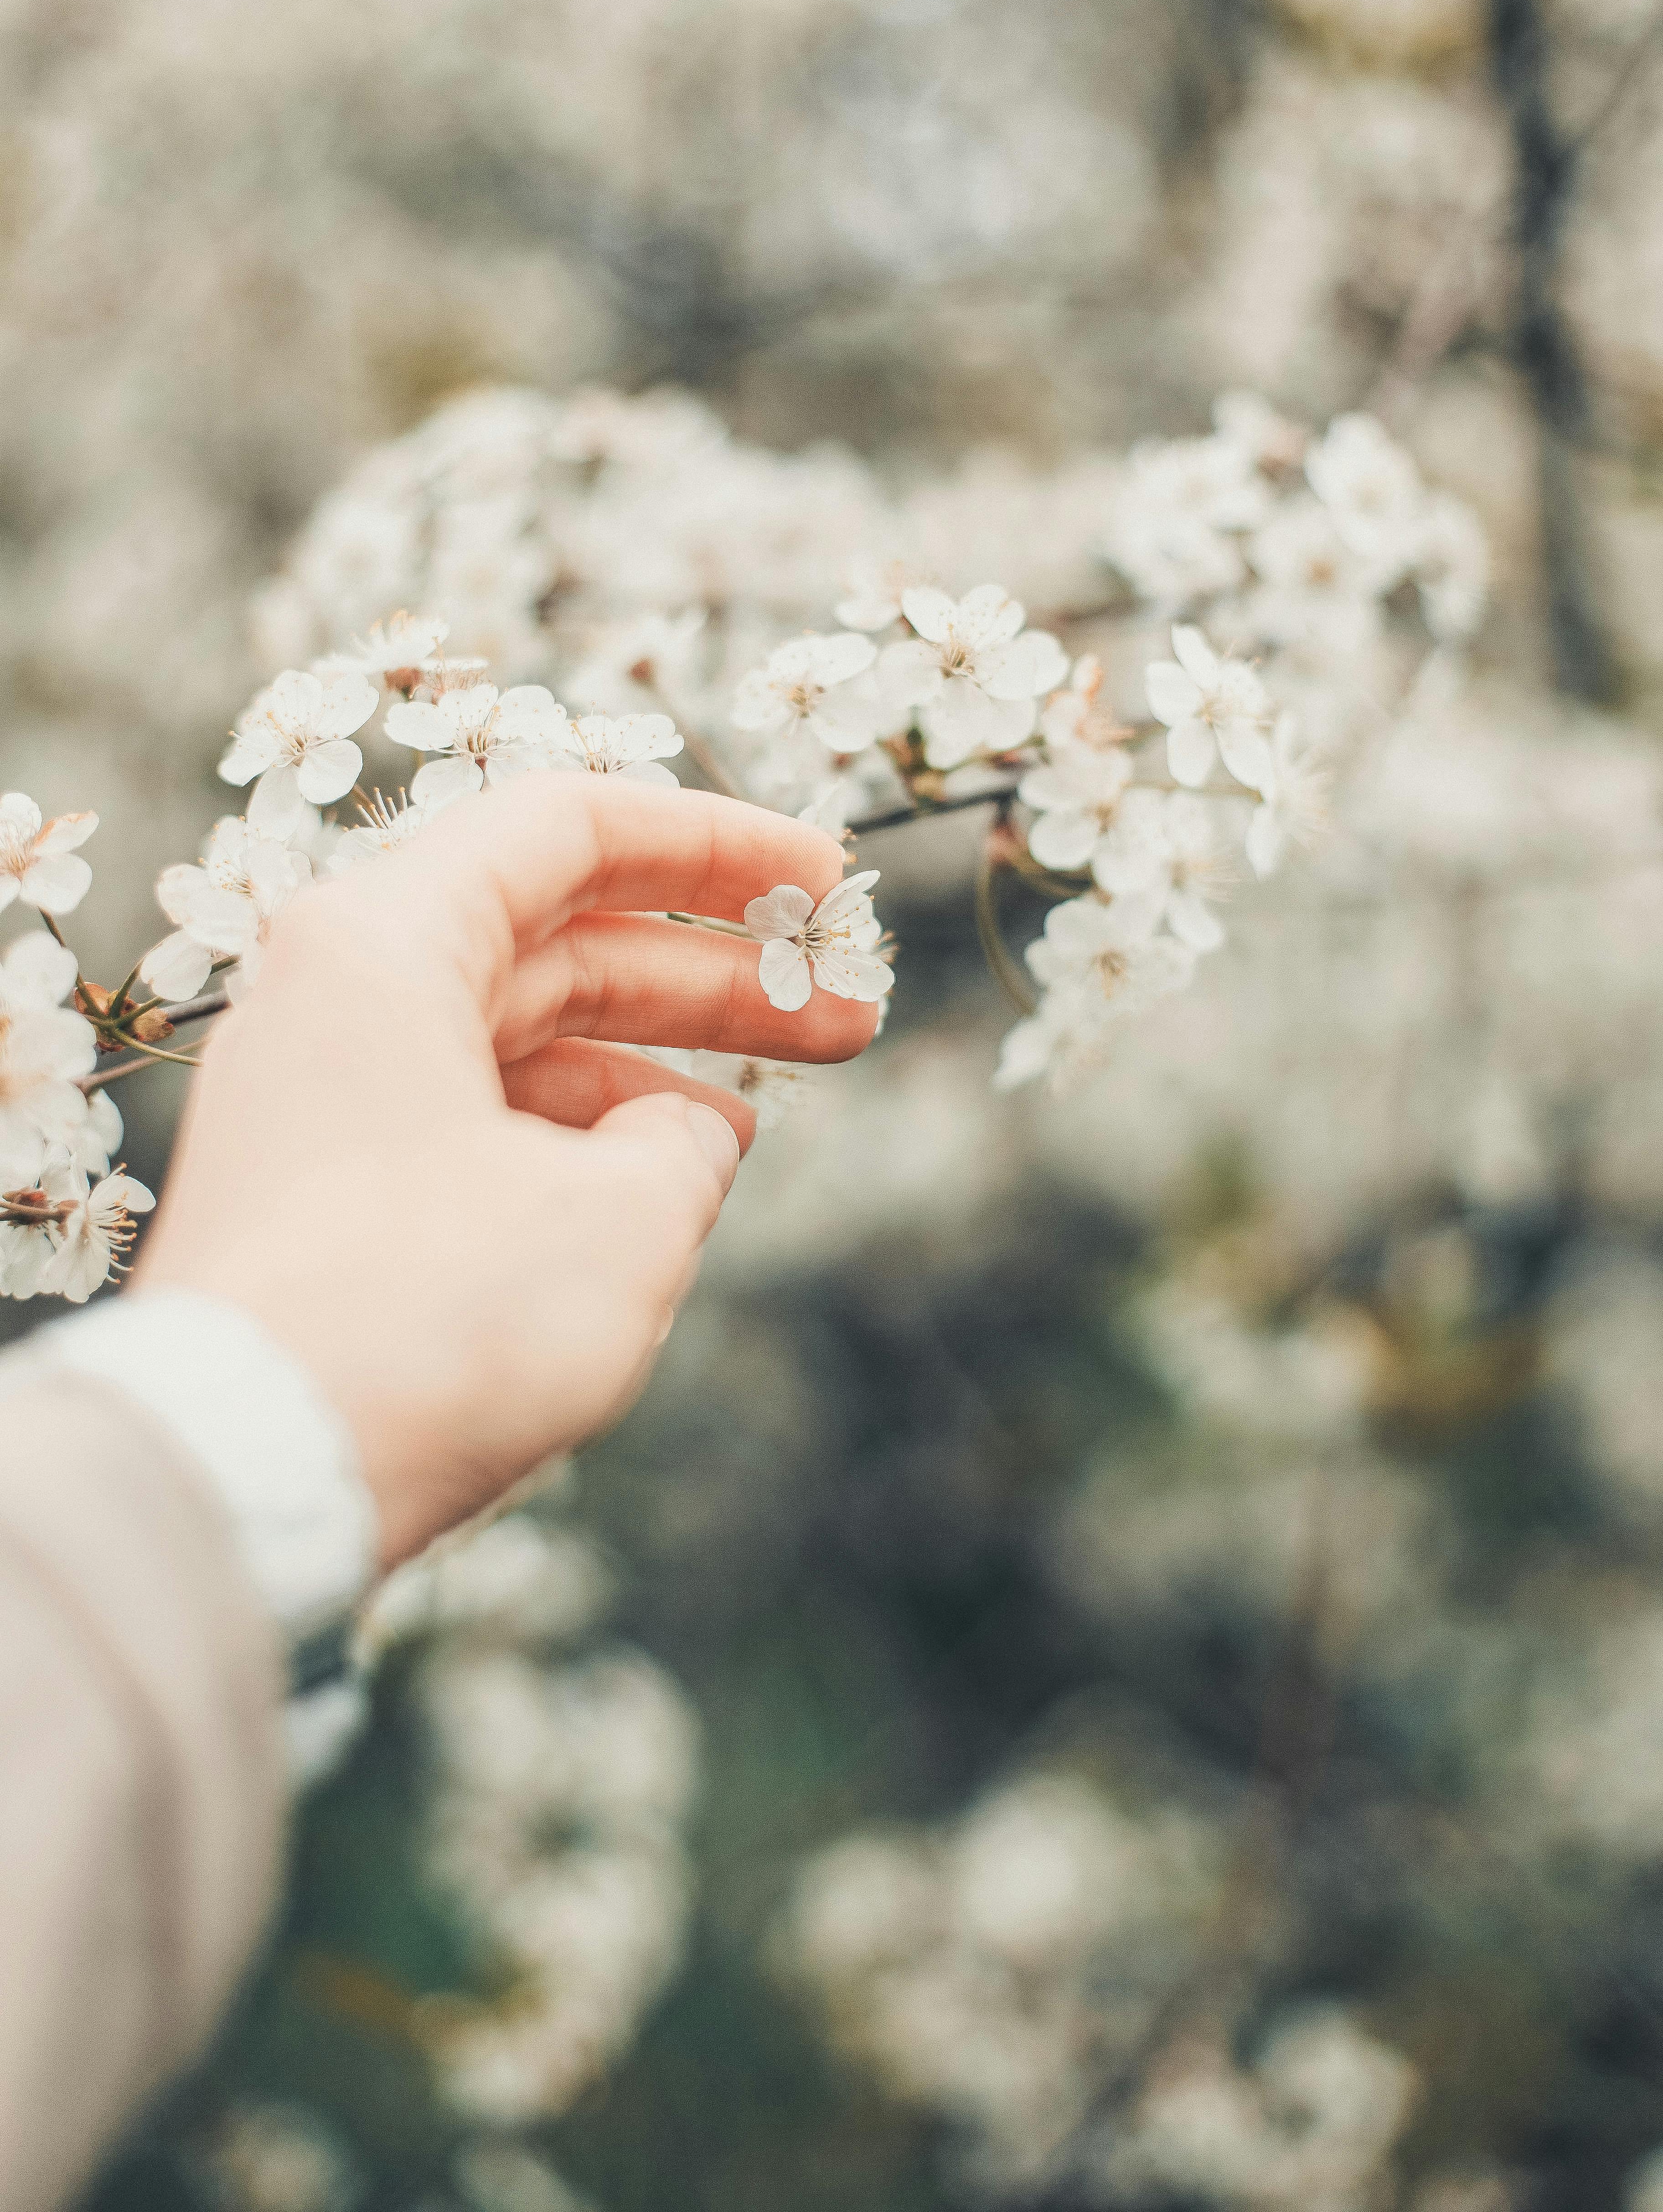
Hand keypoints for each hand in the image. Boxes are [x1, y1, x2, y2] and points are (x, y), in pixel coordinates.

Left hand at [135, 776, 875, 1565]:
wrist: (240, 1480)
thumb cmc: (423, 1324)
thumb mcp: (617, 1219)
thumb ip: (683, 1145)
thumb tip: (678, 1135)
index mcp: (384, 943)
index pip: (572, 827)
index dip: (718, 845)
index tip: (825, 881)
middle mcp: (339, 996)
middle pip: (558, 937)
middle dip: (713, 970)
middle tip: (847, 1003)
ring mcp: (328, 1097)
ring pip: (523, 1035)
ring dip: (655, 1061)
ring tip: (772, 1107)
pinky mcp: (329, 1192)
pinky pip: (477, 1119)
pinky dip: (578, 1137)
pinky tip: (668, 1181)